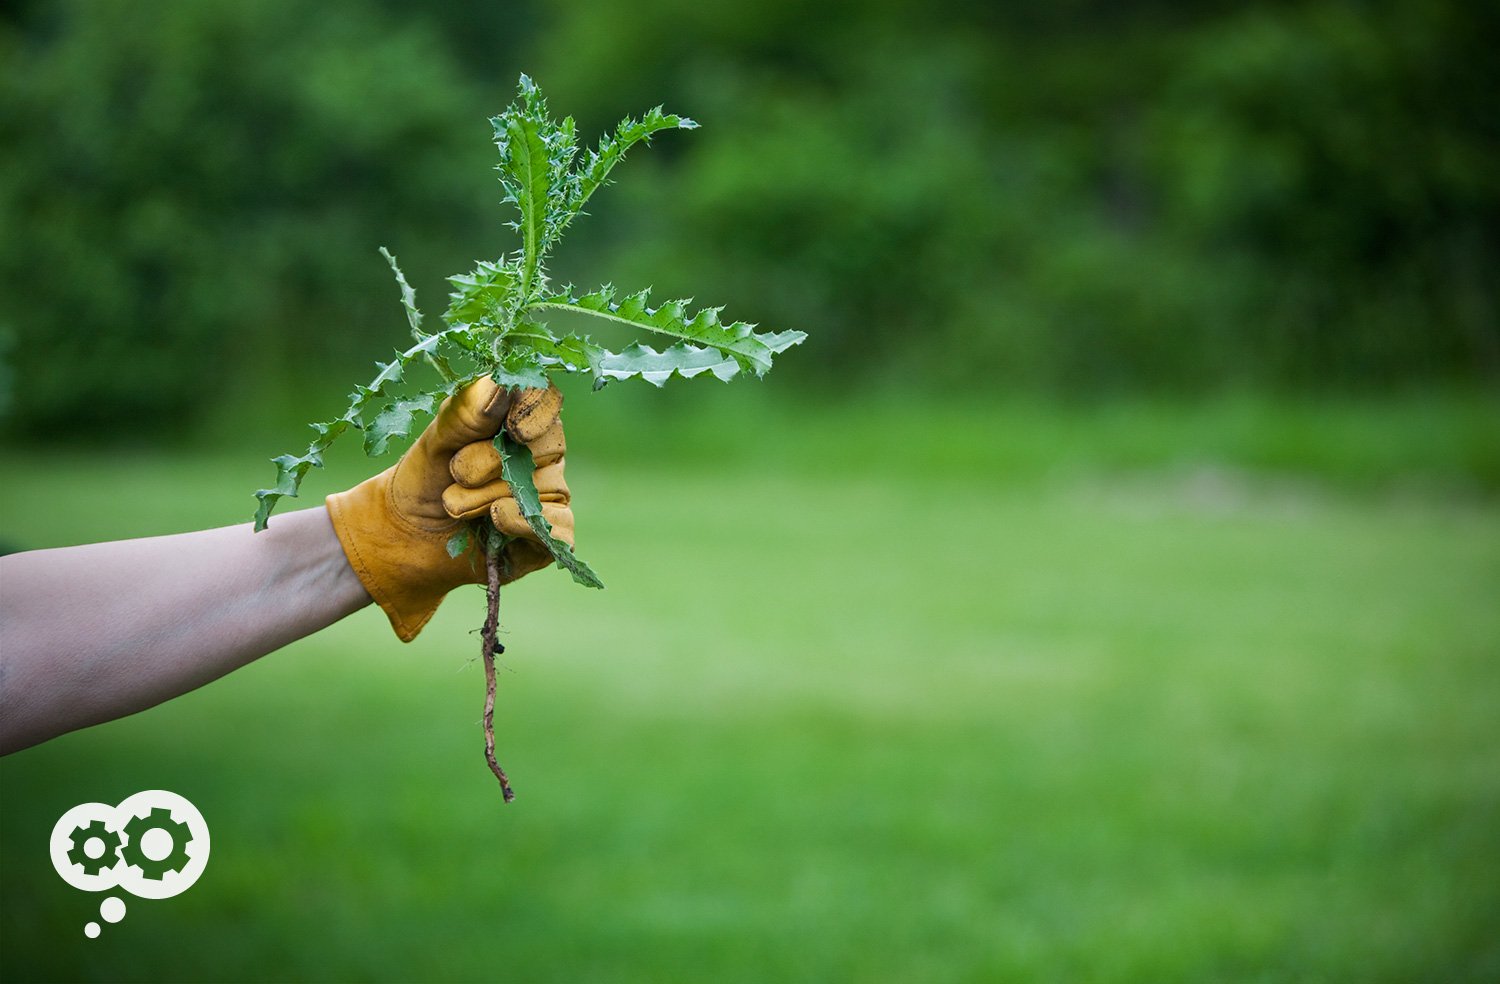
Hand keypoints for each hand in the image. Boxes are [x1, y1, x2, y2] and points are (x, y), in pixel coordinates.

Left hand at [325, 379, 571, 640]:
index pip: (546, 400)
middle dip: (493, 461)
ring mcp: (547, 496)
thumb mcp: (434, 442)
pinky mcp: (548, 538)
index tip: (513, 427)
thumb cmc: (423, 479)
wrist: (405, 537)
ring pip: (545, 489)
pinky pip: (558, 529)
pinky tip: (495, 520)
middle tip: (455, 473)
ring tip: (452, 505)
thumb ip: (465, 414)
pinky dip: (523, 523)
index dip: (536, 410)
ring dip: (489, 497)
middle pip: (545, 446)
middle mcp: (541, 455)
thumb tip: (501, 385)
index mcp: (518, 419)